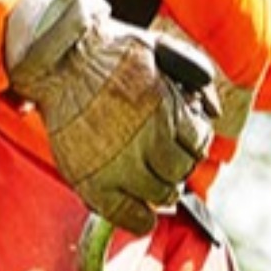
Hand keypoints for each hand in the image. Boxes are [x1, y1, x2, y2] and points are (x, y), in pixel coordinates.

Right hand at [5, 0, 215, 232]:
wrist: (57, 61)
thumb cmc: (108, 52)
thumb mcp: (158, 49)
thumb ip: (192, 74)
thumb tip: (214, 110)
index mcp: (165, 111)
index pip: (198, 145)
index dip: (194, 142)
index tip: (184, 141)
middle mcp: (145, 142)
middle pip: (181, 172)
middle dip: (178, 165)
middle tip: (167, 160)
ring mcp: (117, 166)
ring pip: (159, 195)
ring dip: (162, 190)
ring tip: (153, 179)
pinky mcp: (91, 182)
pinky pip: (125, 216)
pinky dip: (140, 220)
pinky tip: (144, 216)